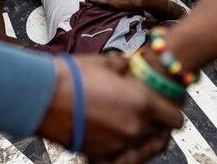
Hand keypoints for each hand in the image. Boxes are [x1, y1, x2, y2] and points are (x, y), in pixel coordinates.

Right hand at [37, 55, 182, 162]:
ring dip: (139, 139)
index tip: (165, 106)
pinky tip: (116, 142)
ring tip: (129, 127)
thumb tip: (130, 64)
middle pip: (160, 135)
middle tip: (145, 114)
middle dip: (155, 125)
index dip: (172, 111)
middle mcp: (134, 128)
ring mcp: (117, 144)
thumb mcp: (104, 62)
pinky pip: (120, 160)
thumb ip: (124, 66)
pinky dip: (120, 153)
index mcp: (142, 103)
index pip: (175, 118)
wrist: (41, 94)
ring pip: (141, 149)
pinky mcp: (98, 154)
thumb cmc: (71, 76)